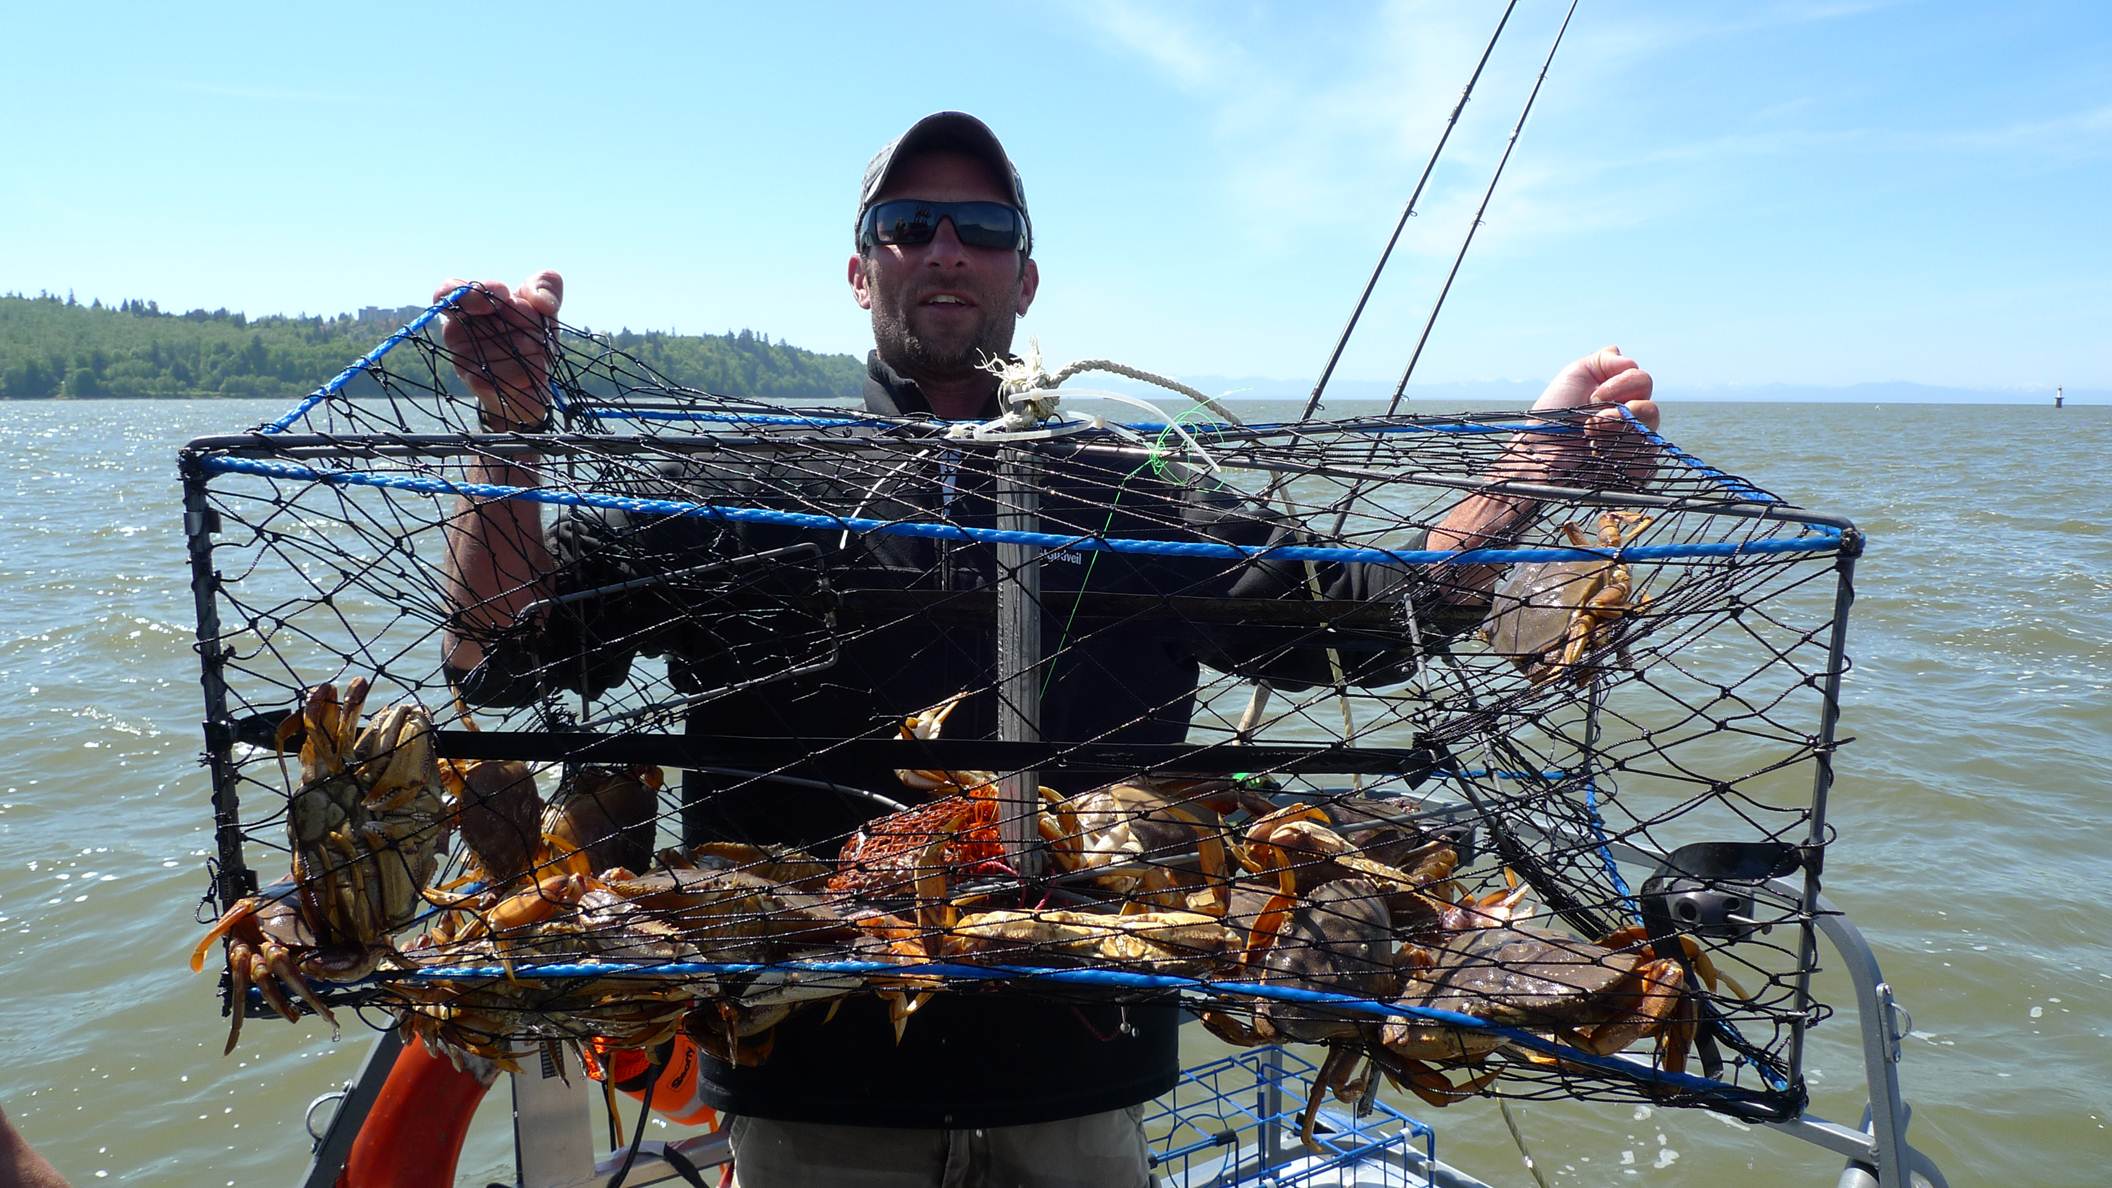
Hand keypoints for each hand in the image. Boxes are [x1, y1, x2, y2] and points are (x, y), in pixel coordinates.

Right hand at [433, 271, 563, 429]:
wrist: (536, 384)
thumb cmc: (532, 339)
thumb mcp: (544, 307)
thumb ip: (545, 286)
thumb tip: (540, 300)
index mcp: (467, 309)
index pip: (447, 292)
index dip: (470, 291)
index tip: (503, 294)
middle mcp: (459, 334)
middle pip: (487, 316)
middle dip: (522, 318)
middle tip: (533, 328)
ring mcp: (464, 361)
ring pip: (509, 344)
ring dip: (533, 347)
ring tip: (533, 355)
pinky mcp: (480, 385)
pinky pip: (516, 371)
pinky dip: (536, 369)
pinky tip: (534, 373)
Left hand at [1521, 345, 1660, 484]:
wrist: (1540, 451)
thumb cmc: (1553, 416)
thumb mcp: (1575, 375)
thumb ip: (1602, 360)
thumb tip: (1624, 356)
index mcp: (1620, 395)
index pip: (1642, 380)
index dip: (1622, 383)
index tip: (1594, 395)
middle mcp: (1631, 418)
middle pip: (1651, 406)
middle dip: (1619, 408)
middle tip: (1591, 419)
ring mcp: (1634, 444)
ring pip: (1651, 428)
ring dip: (1619, 427)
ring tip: (1592, 435)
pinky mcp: (1634, 468)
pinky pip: (1650, 459)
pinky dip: (1626, 451)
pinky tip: (1602, 451)